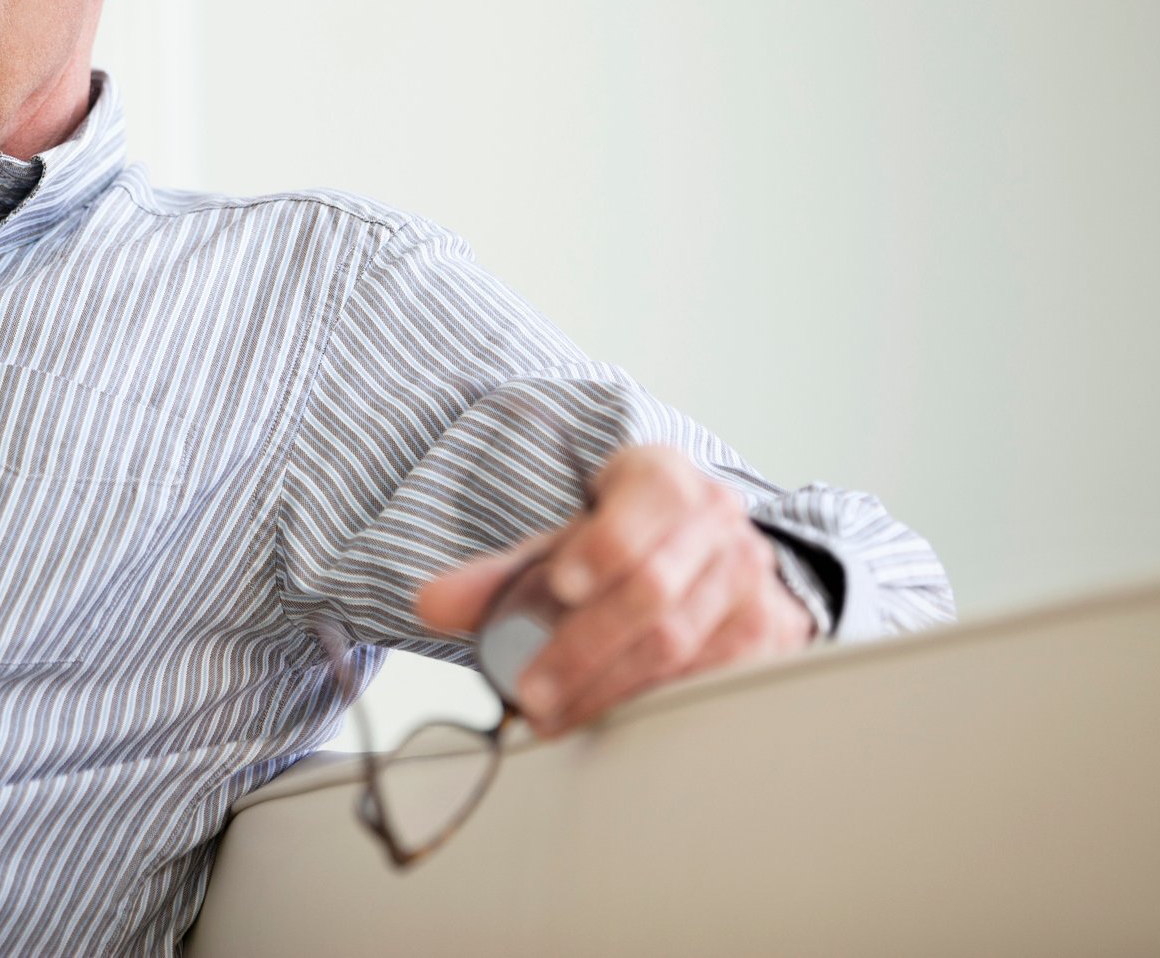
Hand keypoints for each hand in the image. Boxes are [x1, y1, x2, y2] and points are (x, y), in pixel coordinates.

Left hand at [414, 445, 813, 737]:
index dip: (602, 545)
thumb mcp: (566, 539)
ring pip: (677, 641)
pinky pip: (705, 678)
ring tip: (551, 713)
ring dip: (606, 687)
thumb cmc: (626, 540)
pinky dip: (649, 702)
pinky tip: (605, 718)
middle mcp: (717, 524)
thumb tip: (432, 604)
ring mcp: (748, 581)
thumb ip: (500, 573)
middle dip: (584, 645)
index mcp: (664, 479)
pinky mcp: (765, 635)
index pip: (644, 502)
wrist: (710, 552)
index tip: (558, 584)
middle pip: (652, 588)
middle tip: (530, 688)